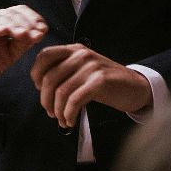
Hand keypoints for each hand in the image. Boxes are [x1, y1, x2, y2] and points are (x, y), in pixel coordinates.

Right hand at [0, 6, 47, 94]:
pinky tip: (3, 31)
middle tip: (36, 34)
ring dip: (13, 24)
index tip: (43, 30)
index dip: (33, 19)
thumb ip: (22, 45)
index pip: (21, 13)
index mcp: (4, 23)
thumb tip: (40, 33)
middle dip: (27, 23)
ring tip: (23, 34)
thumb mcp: (9, 56)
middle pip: (13, 13)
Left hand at [30, 44, 150, 127]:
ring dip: (58, 111)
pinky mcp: (100, 81)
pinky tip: (70, 120)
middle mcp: (82, 54)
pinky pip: (75, 100)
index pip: (44, 56)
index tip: (39, 89)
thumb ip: (65, 71)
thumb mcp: (84, 69)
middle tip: (51, 113)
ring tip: (62, 119)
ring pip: (61, 92)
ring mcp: (91, 66)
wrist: (135, 87)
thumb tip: (41, 87)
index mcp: (75, 49)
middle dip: (45, 100)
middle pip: (49, 78)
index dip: (35, 74)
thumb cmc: (106, 82)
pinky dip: (69, 114)